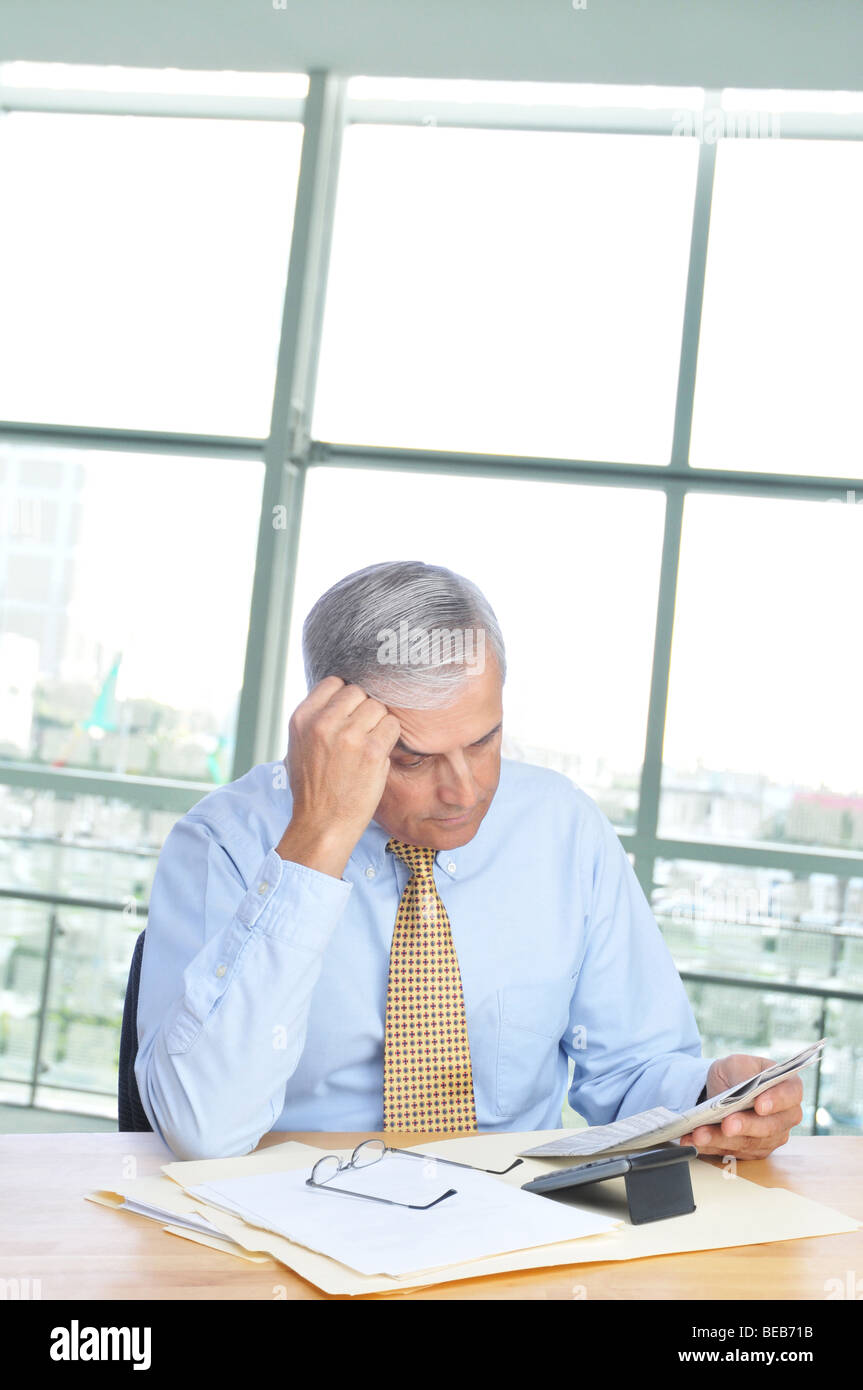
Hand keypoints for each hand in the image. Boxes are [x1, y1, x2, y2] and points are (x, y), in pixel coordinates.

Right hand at [276, 677, 401, 876]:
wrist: (322, 824)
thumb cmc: (313, 788)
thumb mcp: (298, 747)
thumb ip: (316, 720)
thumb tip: (340, 697)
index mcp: (302, 718)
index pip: (334, 683)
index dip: (346, 697)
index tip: (349, 714)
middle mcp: (323, 722)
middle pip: (358, 692)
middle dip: (364, 709)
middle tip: (363, 732)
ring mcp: (348, 735)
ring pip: (377, 706)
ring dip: (379, 723)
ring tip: (370, 744)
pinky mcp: (371, 750)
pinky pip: (392, 725)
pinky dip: (390, 737)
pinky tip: (379, 753)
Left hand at [679, 1053, 803, 1160]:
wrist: (721, 1089)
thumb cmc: (737, 1073)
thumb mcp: (737, 1063)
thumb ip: (743, 1072)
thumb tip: (744, 1087)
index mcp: (788, 1088)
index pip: (790, 1096)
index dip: (777, 1101)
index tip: (759, 1105)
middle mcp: (785, 1117)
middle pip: (770, 1127)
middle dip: (745, 1126)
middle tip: (727, 1125)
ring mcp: (770, 1137)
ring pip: (749, 1143)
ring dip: (721, 1140)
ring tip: (700, 1134)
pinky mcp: (752, 1151)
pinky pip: (731, 1152)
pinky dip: (710, 1147)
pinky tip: (693, 1140)